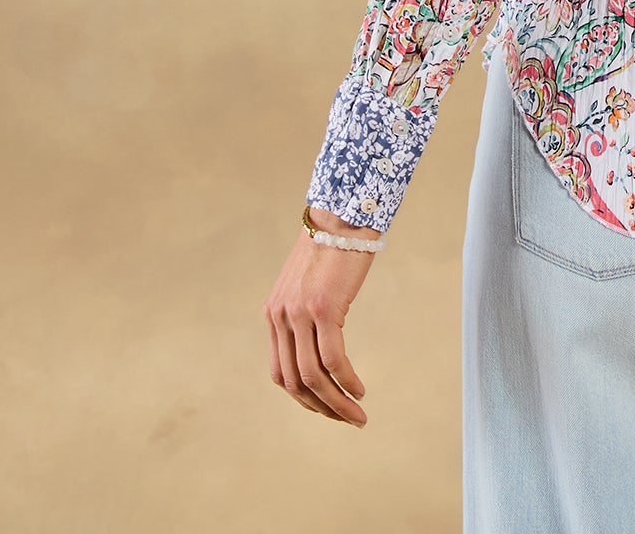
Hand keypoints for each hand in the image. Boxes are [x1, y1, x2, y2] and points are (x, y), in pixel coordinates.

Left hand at [263, 208, 376, 425]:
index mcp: (273, 313)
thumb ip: (306, 312)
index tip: (327, 407)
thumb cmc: (333, 246)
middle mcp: (280, 317)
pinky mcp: (323, 309)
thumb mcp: (309, 283)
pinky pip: (332, 359)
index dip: (303, 398)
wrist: (343, 213)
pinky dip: (346, 382)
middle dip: (321, 408)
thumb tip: (321, 340)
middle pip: (295, 382)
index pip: (280, 372)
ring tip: (358, 416)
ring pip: (313, 377)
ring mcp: (299, 314)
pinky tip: (360, 390)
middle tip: (347, 421)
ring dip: (336, 403)